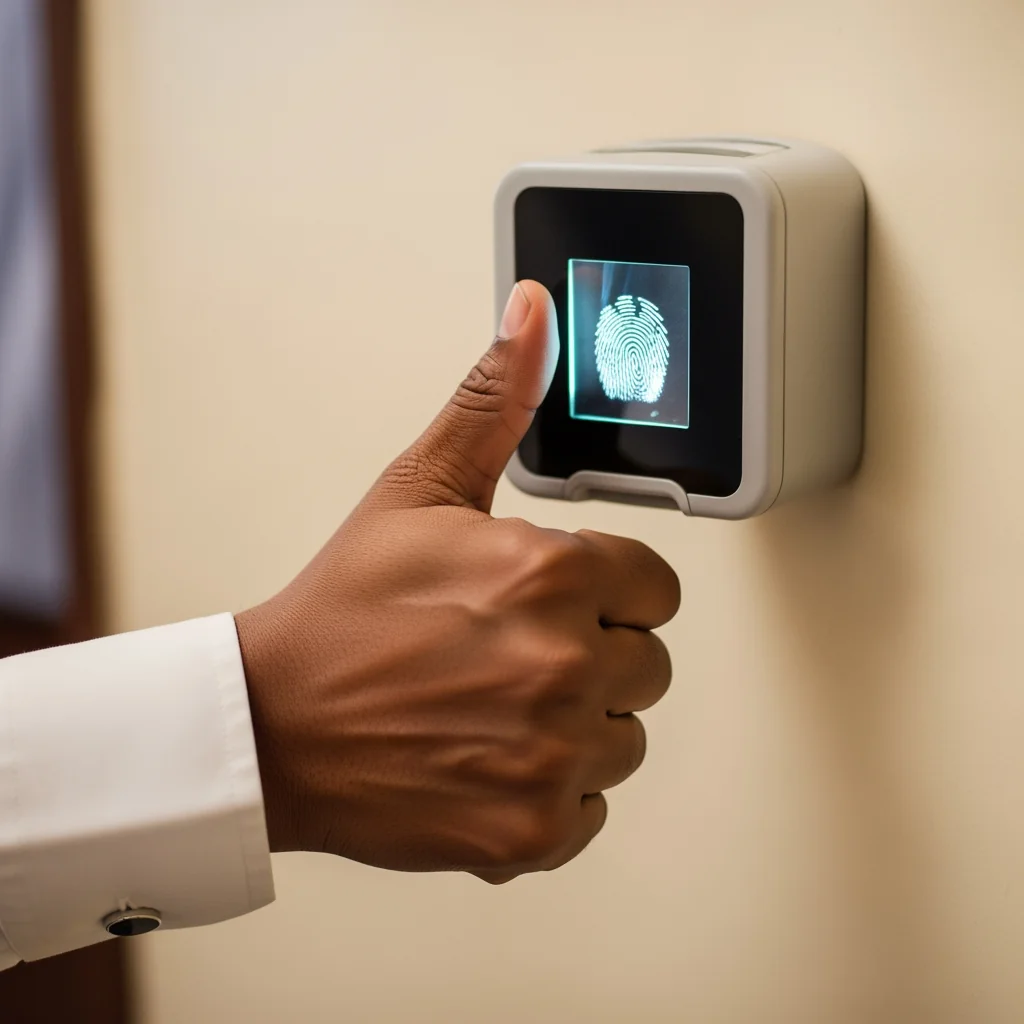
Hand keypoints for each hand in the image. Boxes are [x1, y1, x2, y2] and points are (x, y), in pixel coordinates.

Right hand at [235, 281, 679, 882]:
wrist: (274, 726)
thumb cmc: (343, 609)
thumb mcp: (419, 490)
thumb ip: (492, 400)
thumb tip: (534, 312)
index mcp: (553, 574)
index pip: (658, 589)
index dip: (605, 592)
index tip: (551, 602)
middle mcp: (564, 665)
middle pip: (647, 666)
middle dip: (592, 657)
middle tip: (506, 655)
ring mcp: (550, 755)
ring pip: (623, 740)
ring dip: (573, 728)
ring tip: (492, 707)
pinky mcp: (530, 829)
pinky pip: (590, 809)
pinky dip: (549, 794)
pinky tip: (488, 760)